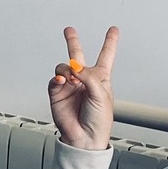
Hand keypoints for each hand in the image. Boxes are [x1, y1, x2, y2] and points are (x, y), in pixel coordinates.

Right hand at [47, 26, 118, 149]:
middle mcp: (84, 80)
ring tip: (71, 79)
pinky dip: (57, 78)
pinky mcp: (57, 93)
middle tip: (68, 30)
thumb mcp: (101, 95)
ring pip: (64, 67)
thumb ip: (89, 77)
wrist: (84, 138)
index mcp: (100, 79)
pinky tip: (62, 82)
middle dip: (72, 42)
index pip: (106, 56)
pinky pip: (54, 80)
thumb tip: (74, 66)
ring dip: (67, 70)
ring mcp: (70, 86)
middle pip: (77, 56)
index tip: (113, 30)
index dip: (110, 42)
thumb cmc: (99, 121)